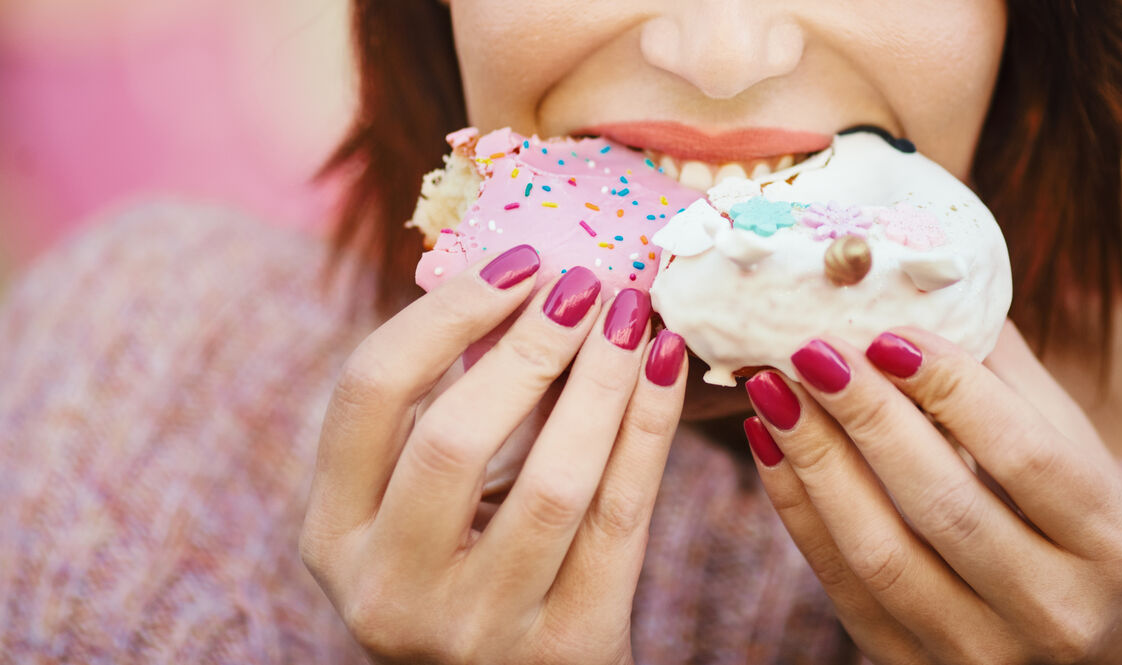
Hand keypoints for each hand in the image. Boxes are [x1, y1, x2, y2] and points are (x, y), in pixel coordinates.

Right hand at [300, 246, 688, 663]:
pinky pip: (621, 517)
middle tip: (586, 284)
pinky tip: (667, 367)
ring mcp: (476, 627)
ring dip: (602, 380)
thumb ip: (448, 413)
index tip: (518, 263)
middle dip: (530, 345)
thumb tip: (527, 281)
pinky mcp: (565, 646)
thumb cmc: (473, 570)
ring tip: (633, 316)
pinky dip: (650, 429)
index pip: (369, 392)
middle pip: (453, 437)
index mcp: (335, 534)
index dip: (444, 313)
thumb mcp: (427, 507)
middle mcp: (386, 588)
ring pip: (553, 481)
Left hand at [742, 324, 1121, 663]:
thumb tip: (925, 285)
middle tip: (809, 348)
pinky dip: (799, 514)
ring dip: (818, 463)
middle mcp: (1056, 609)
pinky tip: (773, 448)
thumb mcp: (1075, 450)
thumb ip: (1007, 377)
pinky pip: (844, 588)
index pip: (1024, 455)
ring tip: (775, 390)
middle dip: (867, 417)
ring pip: (883, 554)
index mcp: (1108, 540)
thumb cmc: (1076, 526)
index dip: (950, 388)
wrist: (1093, 652)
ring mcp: (984, 651)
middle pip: (944, 505)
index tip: (886, 331)